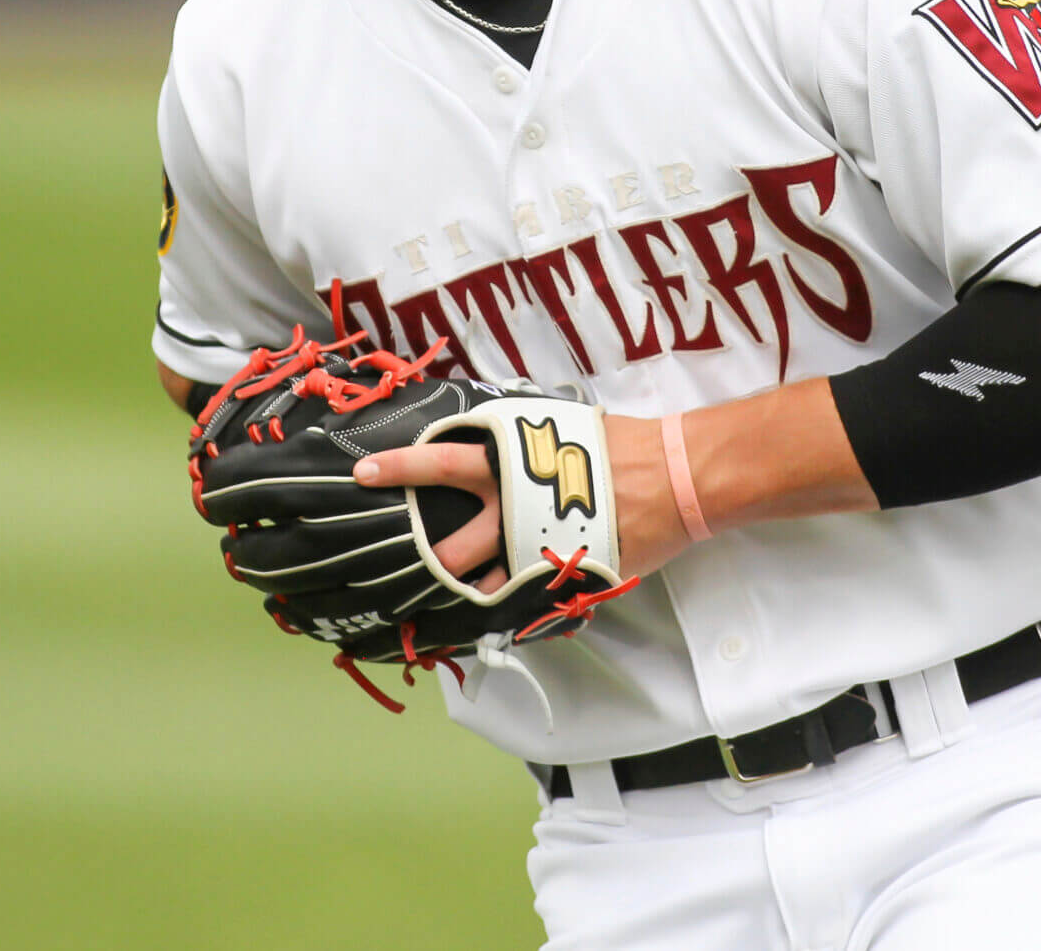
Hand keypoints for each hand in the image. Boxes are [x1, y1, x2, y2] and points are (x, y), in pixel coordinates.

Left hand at [356, 410, 693, 585]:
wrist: (677, 477)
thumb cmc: (622, 444)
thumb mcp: (562, 426)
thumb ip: (522, 439)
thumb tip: (493, 440)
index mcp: (512, 462)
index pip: (443, 463)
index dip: (401, 468)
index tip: (363, 473)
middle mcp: (516, 508)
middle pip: (453, 546)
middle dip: (428, 562)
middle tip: (405, 567)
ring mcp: (539, 548)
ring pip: (485, 583)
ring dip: (467, 591)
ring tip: (447, 600)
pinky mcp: (565, 575)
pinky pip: (528, 601)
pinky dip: (512, 606)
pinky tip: (500, 614)